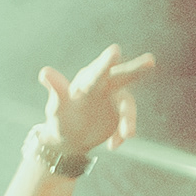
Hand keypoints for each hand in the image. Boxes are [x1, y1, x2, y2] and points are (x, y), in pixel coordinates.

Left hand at [38, 43, 154, 154]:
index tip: (115, 51)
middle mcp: (104, 87)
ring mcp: (115, 100)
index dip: (106, 62)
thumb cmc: (60, 119)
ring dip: (129, 120)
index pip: (97, 72)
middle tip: (150, 60)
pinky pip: (126, 123)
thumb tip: (44, 71)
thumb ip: (56, 90)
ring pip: (127, 105)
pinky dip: (121, 134)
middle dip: (136, 69)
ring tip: (128, 135)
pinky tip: (113, 145)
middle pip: (122, 76)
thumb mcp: (57, 107)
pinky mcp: (121, 115)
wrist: (70, 139)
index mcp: (87, 82)